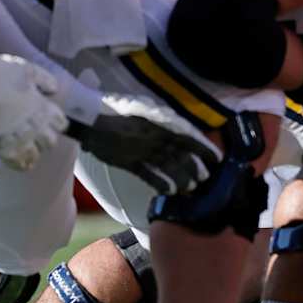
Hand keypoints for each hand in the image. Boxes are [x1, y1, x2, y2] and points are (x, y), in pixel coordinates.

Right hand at [0, 50, 67, 170]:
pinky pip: (12, 158)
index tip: (51, 124)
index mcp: (42, 105)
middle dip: (46, 141)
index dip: (57, 125)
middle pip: (50, 141)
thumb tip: (54, 90)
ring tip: (30, 155)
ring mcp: (15, 133)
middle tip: (38, 139)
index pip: (60, 123)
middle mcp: (33, 122)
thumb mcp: (28, 69)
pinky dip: (18, 163)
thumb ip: (45, 79)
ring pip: (33, 153)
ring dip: (33, 154)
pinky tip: (20, 165)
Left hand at [72, 95, 219, 193]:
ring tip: (189, 189)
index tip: (217, 159)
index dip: (204, 147)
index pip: (189, 137)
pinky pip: (149, 174)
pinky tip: (168, 191)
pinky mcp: (129, 162)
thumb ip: (164, 122)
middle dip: (194, 166)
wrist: (85, 120)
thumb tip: (187, 131)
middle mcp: (156, 137)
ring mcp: (143, 150)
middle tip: (204, 179)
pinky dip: (159, 182)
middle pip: (181, 154)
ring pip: (168, 166)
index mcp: (162, 124)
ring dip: (179, 176)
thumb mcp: (141, 112)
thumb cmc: (114, 111)